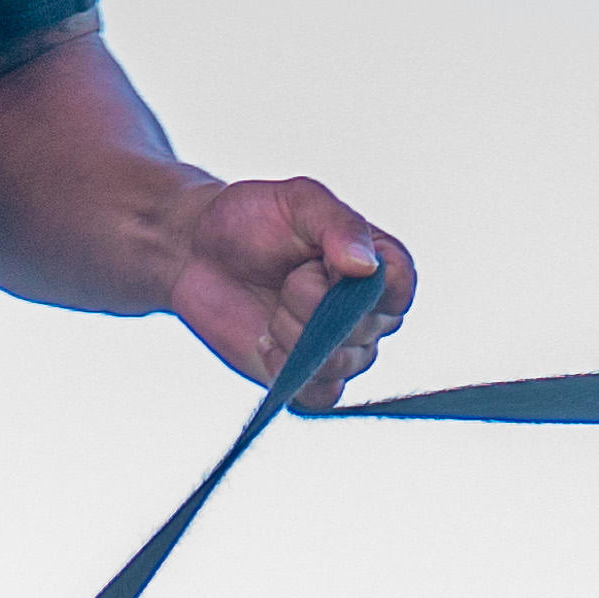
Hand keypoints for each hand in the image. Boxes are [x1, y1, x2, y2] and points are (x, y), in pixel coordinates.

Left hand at [173, 175, 414, 400]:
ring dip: (292, 334)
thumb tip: (367, 267)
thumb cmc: (253, 218)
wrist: (199, 251)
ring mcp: (341, 348)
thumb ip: (339, 225)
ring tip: (272, 307)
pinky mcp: (309, 378)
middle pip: (361, 330)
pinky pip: (320, 396)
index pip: (399, 289)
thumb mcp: (299, 201)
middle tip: (286, 276)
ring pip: (338, 363)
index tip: (320, 262)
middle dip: (309, 302)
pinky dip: (288, 370)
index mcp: (379, 266)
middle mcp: (370, 312)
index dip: (359, 283)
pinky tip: (264, 340)